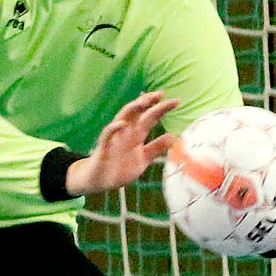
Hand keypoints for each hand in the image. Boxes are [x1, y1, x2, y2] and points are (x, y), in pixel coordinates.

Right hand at [65, 91, 181, 196]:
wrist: (100, 182)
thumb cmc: (121, 168)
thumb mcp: (143, 159)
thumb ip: (156, 148)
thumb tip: (174, 136)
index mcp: (136, 135)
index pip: (149, 117)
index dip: (161, 109)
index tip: (175, 101)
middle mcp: (126, 133)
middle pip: (137, 113)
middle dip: (148, 102)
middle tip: (160, 94)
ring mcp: (115, 138)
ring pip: (122, 118)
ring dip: (132, 109)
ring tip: (143, 101)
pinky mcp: (104, 147)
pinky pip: (107, 135)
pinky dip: (113, 128)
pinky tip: (122, 124)